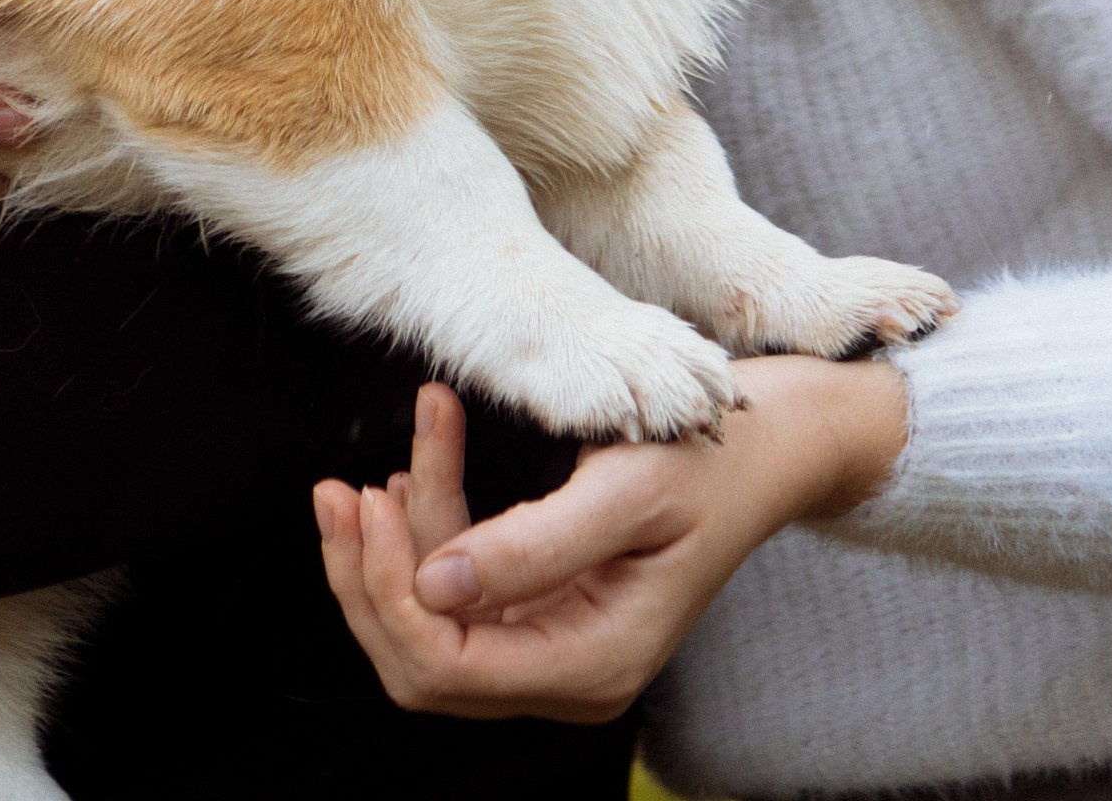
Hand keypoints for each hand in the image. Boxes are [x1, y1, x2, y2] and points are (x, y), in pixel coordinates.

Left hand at [314, 359, 908, 722]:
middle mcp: (568, 669)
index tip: (362, 502)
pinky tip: (424, 458)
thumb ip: (531, 545)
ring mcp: (557, 640)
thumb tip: (430, 584)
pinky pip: (466, 581)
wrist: (771, 443)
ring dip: (393, 542)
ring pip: (435, 618)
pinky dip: (434, 521)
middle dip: (368, 577)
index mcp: (590, 661)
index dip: (386, 594)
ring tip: (378, 459)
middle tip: (340, 490)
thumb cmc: (710, 460)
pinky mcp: (550, 602)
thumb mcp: (625, 491)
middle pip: (423, 659)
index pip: (444, 664)